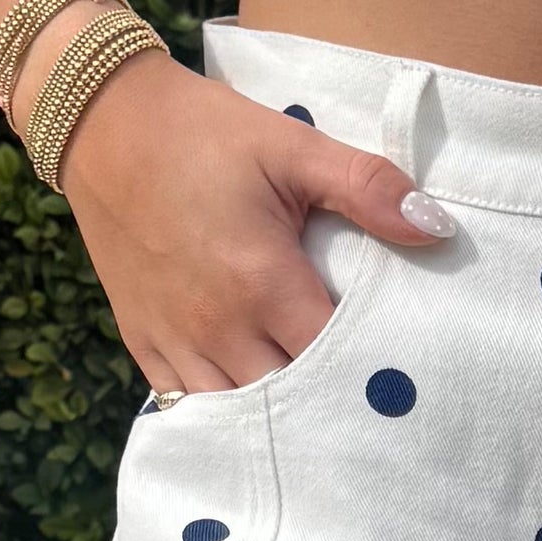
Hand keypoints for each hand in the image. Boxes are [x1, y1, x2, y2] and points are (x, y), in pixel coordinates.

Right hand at [53, 58, 444, 390]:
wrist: (103, 122)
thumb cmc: (204, 133)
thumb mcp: (292, 146)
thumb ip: (367, 187)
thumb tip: (438, 227)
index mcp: (262, 283)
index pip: (335, 361)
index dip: (370, 372)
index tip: (403, 373)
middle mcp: (217, 327)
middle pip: (289, 404)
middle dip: (327, 405)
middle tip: (367, 403)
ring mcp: (174, 340)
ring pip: (237, 416)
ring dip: (277, 418)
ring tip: (317, 415)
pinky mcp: (142, 339)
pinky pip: (185, 404)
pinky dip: (222, 414)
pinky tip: (253, 413)